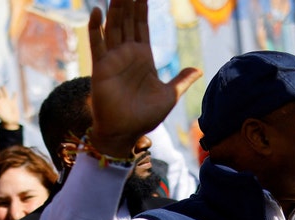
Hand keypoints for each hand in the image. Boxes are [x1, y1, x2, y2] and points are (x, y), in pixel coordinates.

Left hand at [0, 84, 19, 129]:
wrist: (11, 122)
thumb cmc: (2, 118)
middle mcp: (2, 101)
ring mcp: (8, 102)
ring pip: (5, 94)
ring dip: (4, 90)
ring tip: (2, 86)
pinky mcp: (13, 103)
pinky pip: (14, 98)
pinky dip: (14, 95)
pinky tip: (15, 92)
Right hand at [87, 0, 201, 156]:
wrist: (126, 133)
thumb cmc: (146, 116)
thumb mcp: (169, 95)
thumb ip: (181, 80)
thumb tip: (198, 70)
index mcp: (143, 57)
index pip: (142, 25)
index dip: (142, 8)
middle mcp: (127, 54)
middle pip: (127, 20)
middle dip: (128, 2)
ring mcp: (113, 59)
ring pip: (113, 26)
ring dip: (115, 8)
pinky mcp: (101, 68)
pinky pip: (97, 44)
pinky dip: (96, 27)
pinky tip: (98, 11)